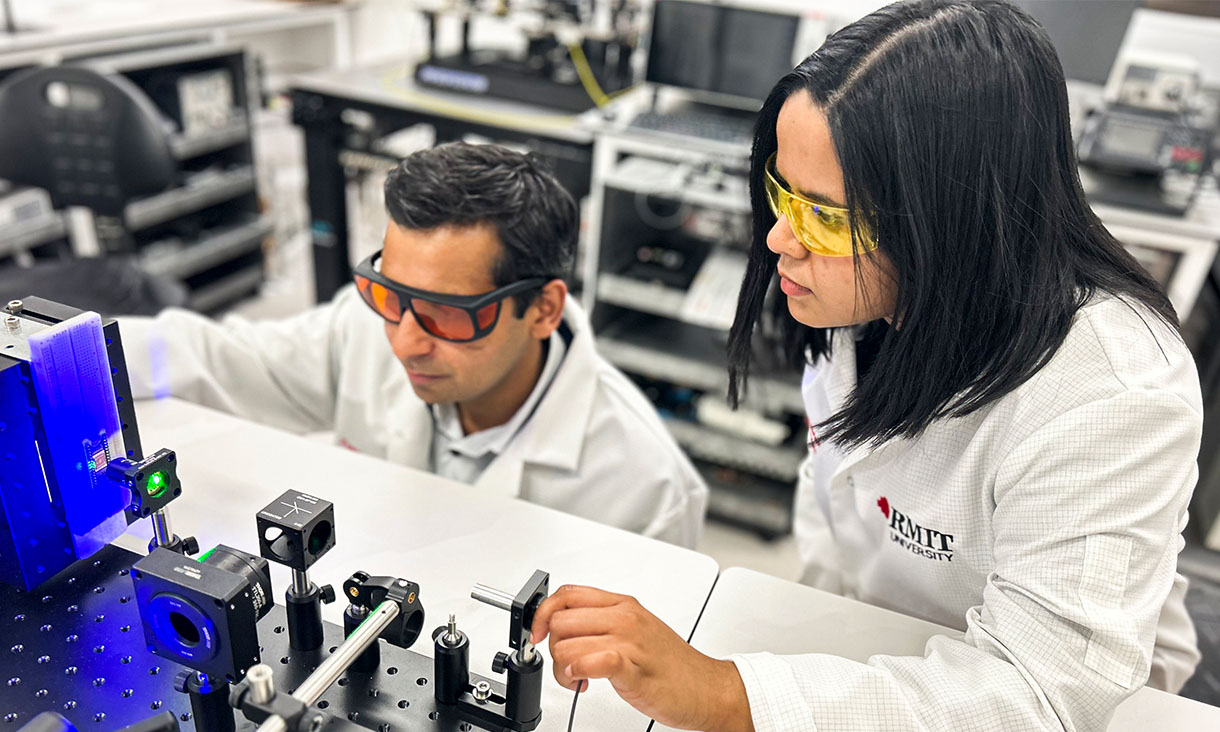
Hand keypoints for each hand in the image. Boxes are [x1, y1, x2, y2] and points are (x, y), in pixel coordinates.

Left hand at [530, 585, 753, 731]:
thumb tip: (563, 624)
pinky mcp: (631, 668)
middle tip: (566, 665)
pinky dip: (577, 674)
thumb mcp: (636, 629)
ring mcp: (629, 641)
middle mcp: (625, 618)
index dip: (543, 614)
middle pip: (560, 620)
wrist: (707, 688)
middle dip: (552, 647)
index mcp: (623, 604)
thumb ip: (603, 622)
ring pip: (566, 644)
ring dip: (562, 669)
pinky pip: (587, 662)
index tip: (538, 633)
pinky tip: (586, 682)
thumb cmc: (671, 663)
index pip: (568, 594)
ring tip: (578, 678)